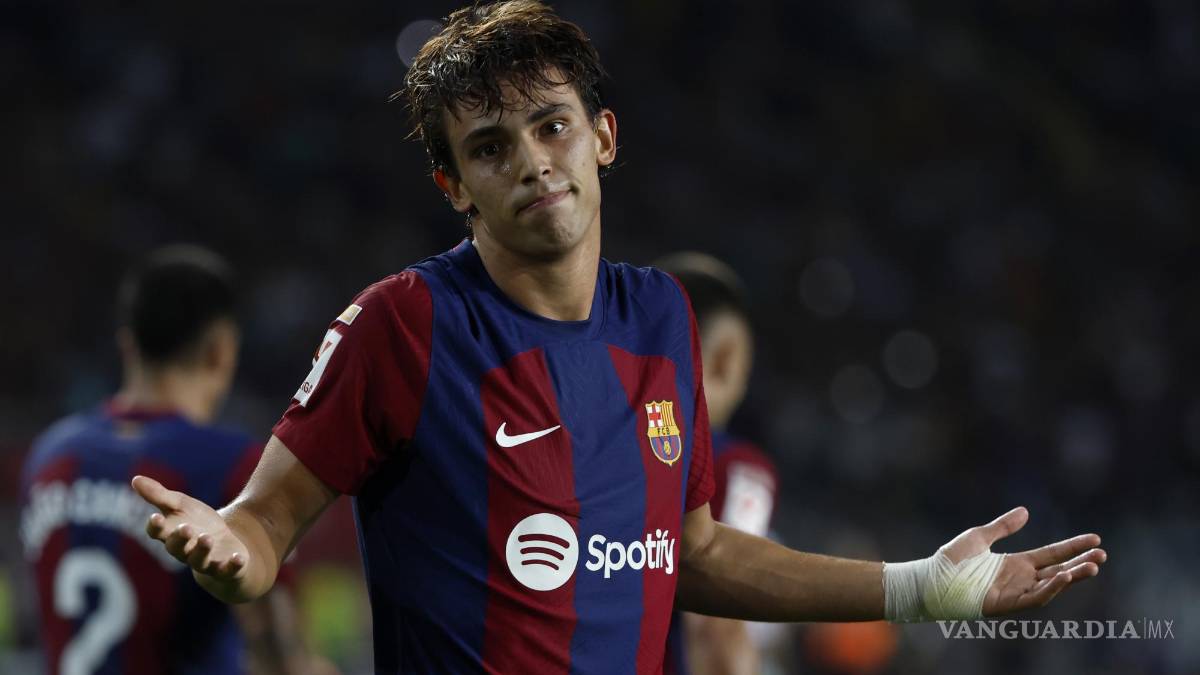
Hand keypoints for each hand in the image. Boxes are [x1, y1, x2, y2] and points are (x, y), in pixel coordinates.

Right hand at [132, 475, 250, 585]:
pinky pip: (229, 570)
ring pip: (200, 560)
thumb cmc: (196, 523)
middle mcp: (185, 551)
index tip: (155, 518)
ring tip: (206, 538)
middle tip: (186, 528)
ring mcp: (206, 561)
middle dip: (180, 539)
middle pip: (178, 548)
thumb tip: (135, 479)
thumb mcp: (180, 505)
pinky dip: (233, 565)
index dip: (155, 527)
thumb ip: (158, 495)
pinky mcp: (226, 568)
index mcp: (171, 534)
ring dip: (202, 550)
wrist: (222, 546)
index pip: (158, 532)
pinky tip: (239, 558)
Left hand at [940, 506, 1105, 615]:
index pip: (1053, 554)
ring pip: (1052, 586)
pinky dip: (1051, 589)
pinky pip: (1034, 598)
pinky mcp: (1007, 604)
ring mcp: (1016, 592)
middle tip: (1103, 555)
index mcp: (1017, 563)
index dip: (1073, 547)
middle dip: (1082, 564)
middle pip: (1059, 571)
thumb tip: (1026, 511)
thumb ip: (1003, 526)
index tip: (1095, 539)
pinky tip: (1064, 577)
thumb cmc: (951, 560)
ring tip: (1093, 566)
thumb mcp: (980, 537)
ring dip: (1073, 577)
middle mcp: (1021, 579)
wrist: (932, 579)